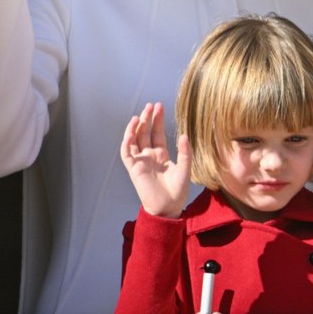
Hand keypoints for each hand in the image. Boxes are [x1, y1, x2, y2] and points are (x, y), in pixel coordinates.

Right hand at [120, 102, 191, 218]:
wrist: (168, 207)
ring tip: (140, 115)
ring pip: (134, 140)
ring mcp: (141, 161)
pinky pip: (127, 153)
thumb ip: (185, 152)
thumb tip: (184, 135)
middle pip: (145, 133)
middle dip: (147, 118)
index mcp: (161, 154)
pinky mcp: (134, 169)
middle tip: (150, 105)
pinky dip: (127, 142)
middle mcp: (149, 156)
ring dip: (135, 127)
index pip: (157, 133)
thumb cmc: (178, 191)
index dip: (157, 120)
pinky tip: (131, 131)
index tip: (159, 106)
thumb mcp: (186, 168)